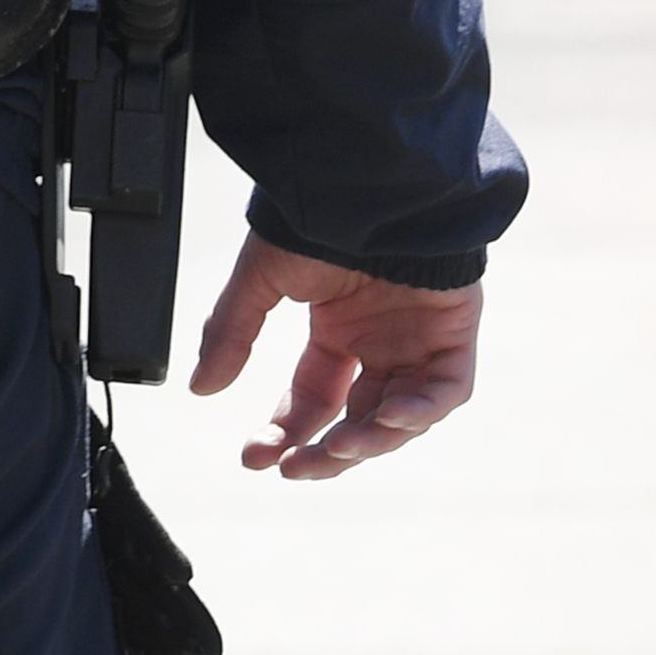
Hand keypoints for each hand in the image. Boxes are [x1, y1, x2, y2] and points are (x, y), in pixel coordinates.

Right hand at [190, 232, 482, 478]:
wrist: (362, 186)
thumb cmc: (312, 222)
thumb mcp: (261, 282)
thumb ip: (232, 333)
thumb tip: (201, 388)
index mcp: (336, 331)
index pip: (312, 398)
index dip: (286, 430)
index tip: (256, 457)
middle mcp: (378, 345)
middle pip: (357, 418)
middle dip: (326, 450)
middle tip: (295, 468)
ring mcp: (418, 343)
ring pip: (402, 415)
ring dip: (371, 440)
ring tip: (337, 449)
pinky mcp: (454, 335)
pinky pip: (446, 389)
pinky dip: (421, 410)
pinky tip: (388, 416)